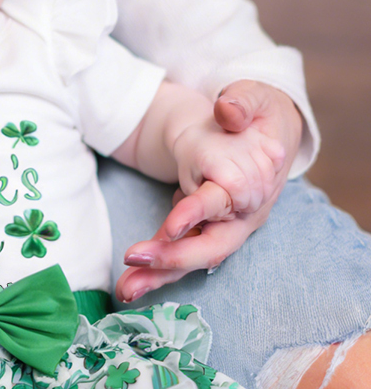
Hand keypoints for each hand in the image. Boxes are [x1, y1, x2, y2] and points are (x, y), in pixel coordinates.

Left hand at [116, 81, 302, 301]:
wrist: (264, 132)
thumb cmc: (257, 113)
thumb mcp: (254, 97)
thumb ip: (243, 101)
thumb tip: (227, 108)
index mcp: (254, 182)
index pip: (228, 200)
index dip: (199, 211)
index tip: (172, 223)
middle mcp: (241, 215)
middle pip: (212, 245)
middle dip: (174, 256)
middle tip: (134, 257)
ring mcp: (223, 228)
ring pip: (192, 259)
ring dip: (158, 276)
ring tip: (124, 291)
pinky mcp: (203, 233)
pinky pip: (179, 256)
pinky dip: (155, 272)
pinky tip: (127, 286)